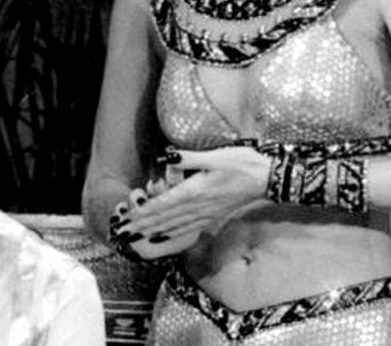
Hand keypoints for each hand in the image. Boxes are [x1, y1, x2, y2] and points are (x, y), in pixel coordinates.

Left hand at [112, 146, 269, 259]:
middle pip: (164, 219)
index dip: (143, 213)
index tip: (126, 219)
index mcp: (195, 191)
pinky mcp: (212, 217)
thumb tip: (166, 156)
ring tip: (136, 237)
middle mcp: (197, 207)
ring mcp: (205, 215)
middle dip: (142, 226)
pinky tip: (163, 238)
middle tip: (122, 233)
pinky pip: (187, 229)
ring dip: (153, 232)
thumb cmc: (241, 163)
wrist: (265, 178)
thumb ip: (188, 159)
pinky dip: (172, 235)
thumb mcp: (215, 156)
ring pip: (173, 227)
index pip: (163, 205)